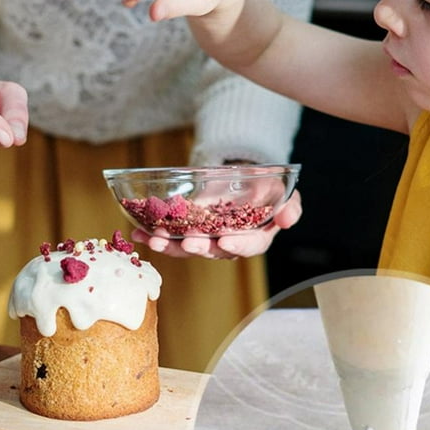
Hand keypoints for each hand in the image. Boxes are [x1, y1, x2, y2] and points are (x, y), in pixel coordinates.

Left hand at [131, 190, 301, 258]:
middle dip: (198, 247)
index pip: (249, 246)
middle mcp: (228, 244)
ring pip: (188, 248)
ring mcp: (206, 240)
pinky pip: (172, 238)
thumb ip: (290, 206)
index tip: (225, 240)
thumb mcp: (281, 192)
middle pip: (213, 251)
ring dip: (171, 245)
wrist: (242, 179)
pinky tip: (139, 233)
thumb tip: (287, 218)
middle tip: (187, 242)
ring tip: (154, 239)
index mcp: (254, 239)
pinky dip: (155, 236)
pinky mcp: (188, 232)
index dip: (237, 245)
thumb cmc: (265, 188)